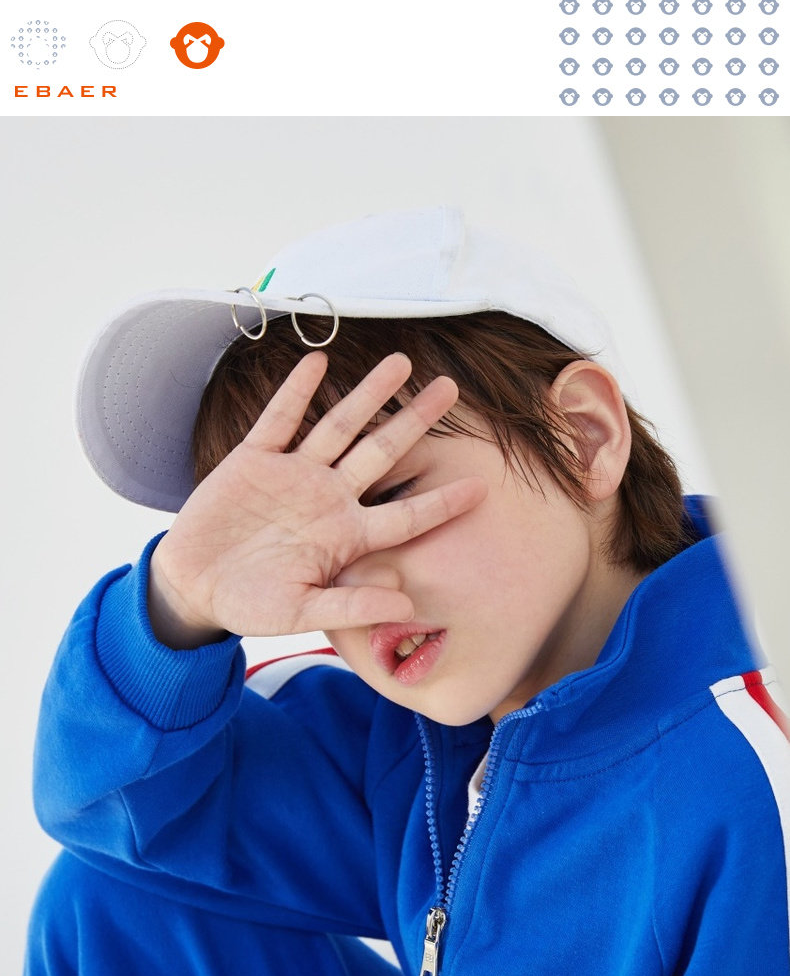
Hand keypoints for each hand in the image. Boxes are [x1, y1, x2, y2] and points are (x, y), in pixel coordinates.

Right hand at [148, 351, 486, 646]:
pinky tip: (317, 362)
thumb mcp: (302, 612)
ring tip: (402, 363)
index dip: (440, 502)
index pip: (404, 517)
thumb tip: (406, 605)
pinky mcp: (253, 460)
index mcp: (346, 536)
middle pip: (382, 452)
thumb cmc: (252, 604)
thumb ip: (351, 607)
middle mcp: (328, 498)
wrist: (195, 586)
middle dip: (415, 420)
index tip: (480, 488)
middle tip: (451, 389)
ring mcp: (293, 474)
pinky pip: (279, 420)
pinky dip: (295, 392)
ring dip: (368, 395)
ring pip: (339, 426)